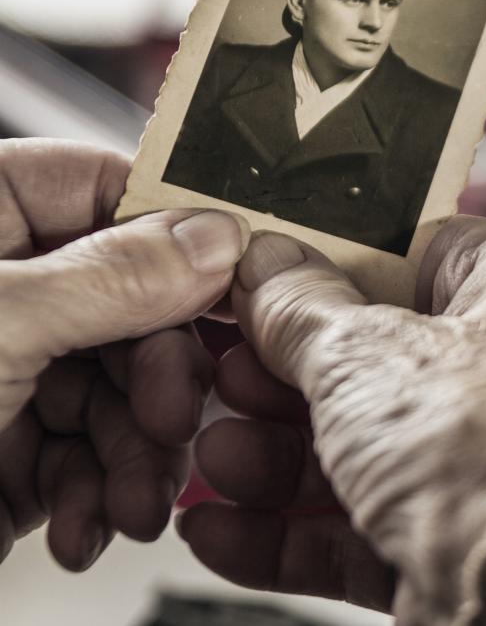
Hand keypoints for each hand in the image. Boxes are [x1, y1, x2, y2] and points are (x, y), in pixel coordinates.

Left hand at [0, 138, 244, 568]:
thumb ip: (109, 278)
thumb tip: (209, 237)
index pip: (104, 190)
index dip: (178, 234)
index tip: (234, 278)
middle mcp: (1, 293)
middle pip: (137, 300)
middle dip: (158, 374)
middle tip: (169, 414)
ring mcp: (10, 374)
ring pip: (128, 387)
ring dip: (139, 452)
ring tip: (129, 501)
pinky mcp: (14, 453)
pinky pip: (98, 454)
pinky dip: (103, 496)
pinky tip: (85, 523)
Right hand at [181, 216, 485, 619]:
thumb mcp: (366, 354)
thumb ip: (304, 312)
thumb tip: (270, 269)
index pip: (426, 253)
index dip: (338, 264)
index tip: (265, 274)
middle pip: (380, 360)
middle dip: (284, 379)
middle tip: (222, 373)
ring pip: (365, 449)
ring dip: (276, 459)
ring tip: (214, 457)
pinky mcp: (460, 540)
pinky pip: (362, 528)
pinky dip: (290, 533)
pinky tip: (222, 531)